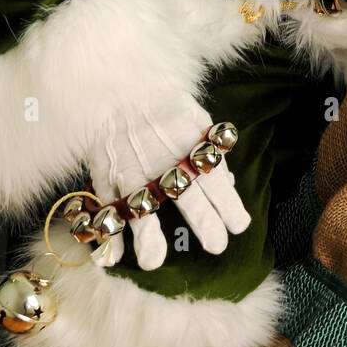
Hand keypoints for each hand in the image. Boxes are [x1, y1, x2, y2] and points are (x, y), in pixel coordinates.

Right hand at [85, 95, 250, 269]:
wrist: (120, 84)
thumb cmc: (163, 103)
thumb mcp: (196, 118)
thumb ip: (211, 153)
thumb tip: (228, 185)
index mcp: (190, 146)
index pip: (217, 183)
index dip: (230, 208)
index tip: (239, 226)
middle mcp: (164, 162)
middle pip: (190, 202)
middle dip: (207, 227)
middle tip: (217, 246)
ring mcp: (132, 170)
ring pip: (141, 210)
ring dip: (149, 240)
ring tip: (154, 262)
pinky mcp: (106, 174)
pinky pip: (107, 208)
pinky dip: (107, 235)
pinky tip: (114, 257)